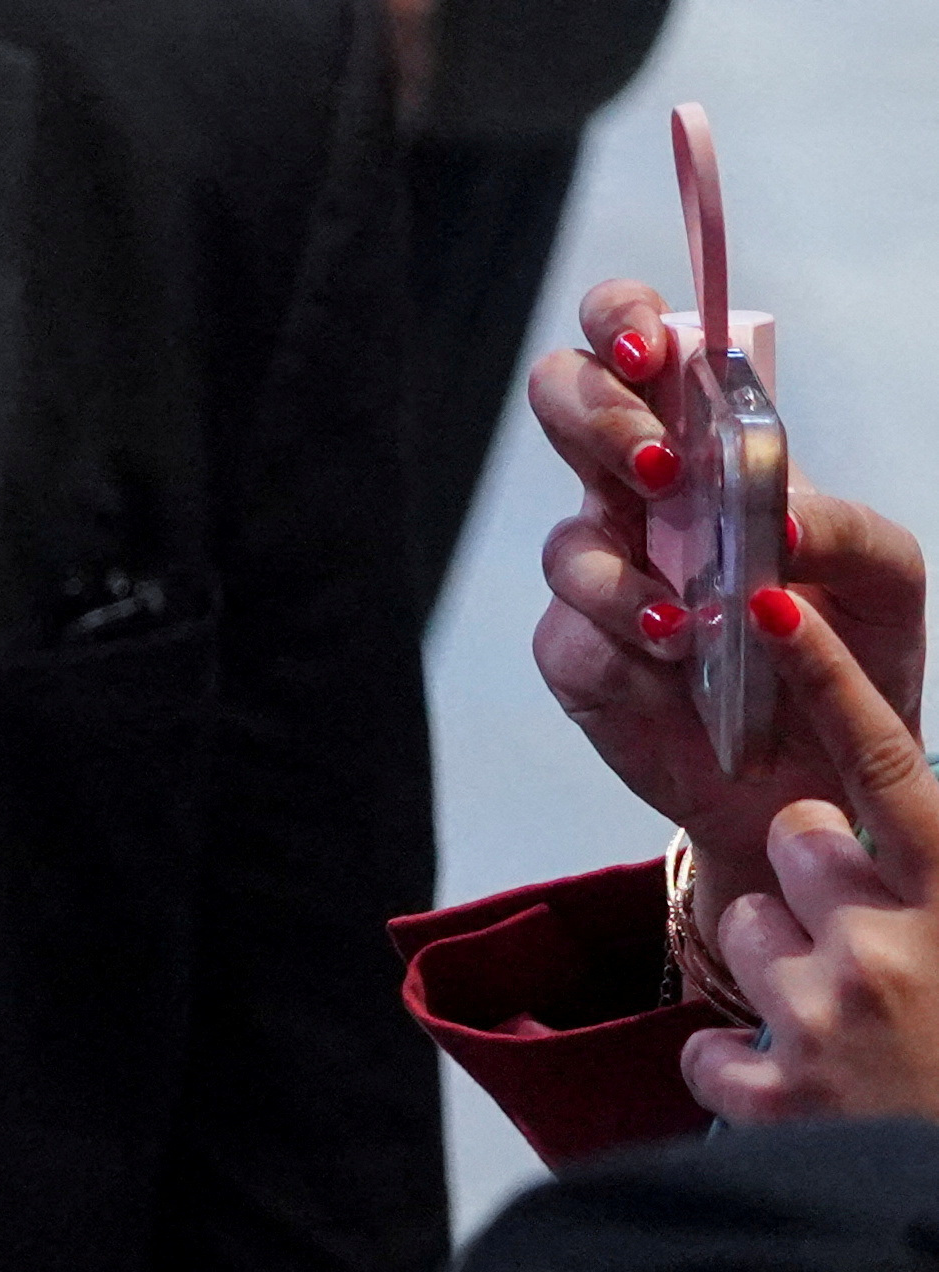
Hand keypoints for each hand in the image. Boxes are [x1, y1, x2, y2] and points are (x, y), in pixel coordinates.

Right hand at [530, 279, 926, 912]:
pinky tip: (674, 658)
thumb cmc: (848, 651)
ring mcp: (601, 573)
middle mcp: (637, 496)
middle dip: (594, 417)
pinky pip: (573, 632)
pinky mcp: (578, 652)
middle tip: (656, 469)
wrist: (817, 774)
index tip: (654, 353)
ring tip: (691, 615)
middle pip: (561, 404)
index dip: (623, 323)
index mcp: (705, 443)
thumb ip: (843, 524)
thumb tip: (777, 511)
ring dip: (628, 571)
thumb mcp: (885, 575)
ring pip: (566, 539)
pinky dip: (626, 644)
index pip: (636, 344)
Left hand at [677, 589, 938, 1122]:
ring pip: (745, 931)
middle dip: (819, 880)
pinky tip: (801, 1085)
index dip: (825, 676)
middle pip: (797, 844)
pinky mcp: (777, 1094)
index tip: (771, 605)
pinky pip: (706, 1045)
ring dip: (781, 967)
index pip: (883, 762)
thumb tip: (876, 810)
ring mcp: (829, 1017)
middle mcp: (892, 942)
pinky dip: (739, 1063)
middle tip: (873, 944)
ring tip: (850, 1020)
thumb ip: (932, 858)